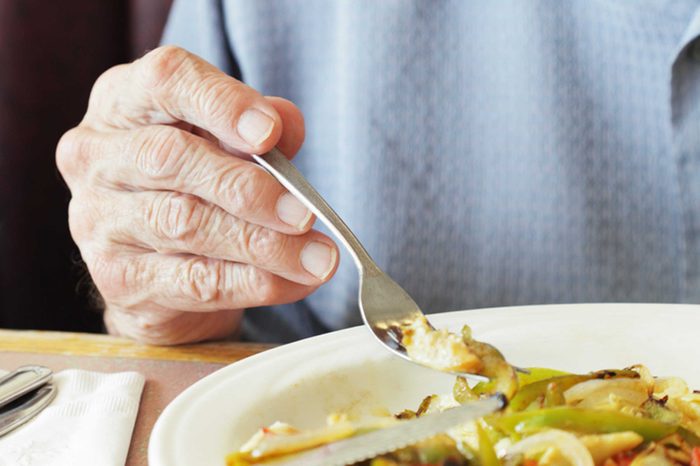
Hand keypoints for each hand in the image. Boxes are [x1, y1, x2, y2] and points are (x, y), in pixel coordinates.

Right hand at [56, 46, 338, 344]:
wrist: (157, 270)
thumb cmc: (197, 187)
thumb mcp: (226, 146)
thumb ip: (259, 133)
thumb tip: (288, 124)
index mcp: (123, 101)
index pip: (165, 80)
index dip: (221, 103)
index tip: (271, 133)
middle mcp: (97, 156)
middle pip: (171, 158)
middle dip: (248, 188)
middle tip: (306, 213)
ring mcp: (98, 220)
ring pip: (185, 224)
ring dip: (263, 244)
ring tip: (319, 258)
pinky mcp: (116, 280)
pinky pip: (193, 282)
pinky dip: (254, 282)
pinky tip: (296, 282)